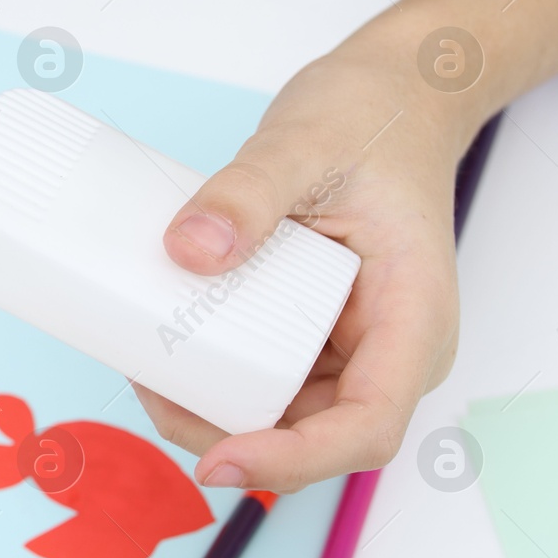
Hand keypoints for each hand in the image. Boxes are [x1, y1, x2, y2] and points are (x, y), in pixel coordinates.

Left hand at [137, 29, 470, 492]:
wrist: (393, 96)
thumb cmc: (373, 118)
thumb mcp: (303, 142)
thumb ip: (247, 192)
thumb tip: (189, 251)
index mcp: (414, 319)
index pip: (367, 427)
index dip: (293, 461)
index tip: (216, 460)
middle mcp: (389, 350)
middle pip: (312, 435)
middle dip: (225, 433)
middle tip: (146, 384)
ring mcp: (352, 348)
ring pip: (282, 417)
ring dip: (212, 410)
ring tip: (144, 364)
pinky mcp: (316, 334)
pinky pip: (265, 377)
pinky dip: (214, 377)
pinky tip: (163, 351)